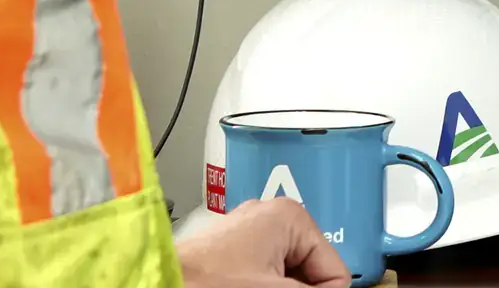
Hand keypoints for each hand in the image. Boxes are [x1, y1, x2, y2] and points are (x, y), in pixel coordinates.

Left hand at [176, 198, 350, 286]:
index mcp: (290, 217)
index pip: (334, 268)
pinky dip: (267, 286)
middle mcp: (273, 216)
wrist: (164, 281)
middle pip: (312, 270)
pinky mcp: (237, 250)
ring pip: (290, 274)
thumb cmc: (208, 282)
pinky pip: (269, 272)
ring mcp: (253, 232)